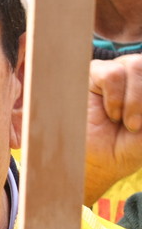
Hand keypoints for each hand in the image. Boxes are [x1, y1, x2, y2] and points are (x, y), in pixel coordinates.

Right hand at [84, 55, 141, 205]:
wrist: (97, 162)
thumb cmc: (126, 146)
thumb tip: (141, 88)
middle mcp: (133, 75)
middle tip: (136, 125)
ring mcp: (113, 72)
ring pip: (134, 66)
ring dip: (133, 100)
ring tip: (121, 120)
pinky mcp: (91, 75)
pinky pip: (111, 74)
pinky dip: (114, 97)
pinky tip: (110, 112)